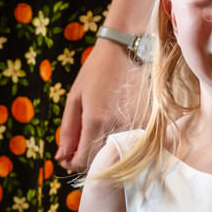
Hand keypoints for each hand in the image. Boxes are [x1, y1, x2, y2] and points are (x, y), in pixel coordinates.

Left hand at [56, 37, 136, 171]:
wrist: (130, 47)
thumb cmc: (98, 70)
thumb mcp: (76, 97)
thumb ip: (68, 130)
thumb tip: (60, 158)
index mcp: (96, 121)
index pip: (83, 161)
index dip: (73, 163)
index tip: (68, 158)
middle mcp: (118, 127)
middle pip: (101, 162)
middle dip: (89, 159)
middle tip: (82, 146)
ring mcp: (138, 125)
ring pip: (119, 155)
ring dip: (107, 152)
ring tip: (101, 134)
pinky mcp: (151, 122)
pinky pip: (135, 144)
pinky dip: (125, 143)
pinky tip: (118, 128)